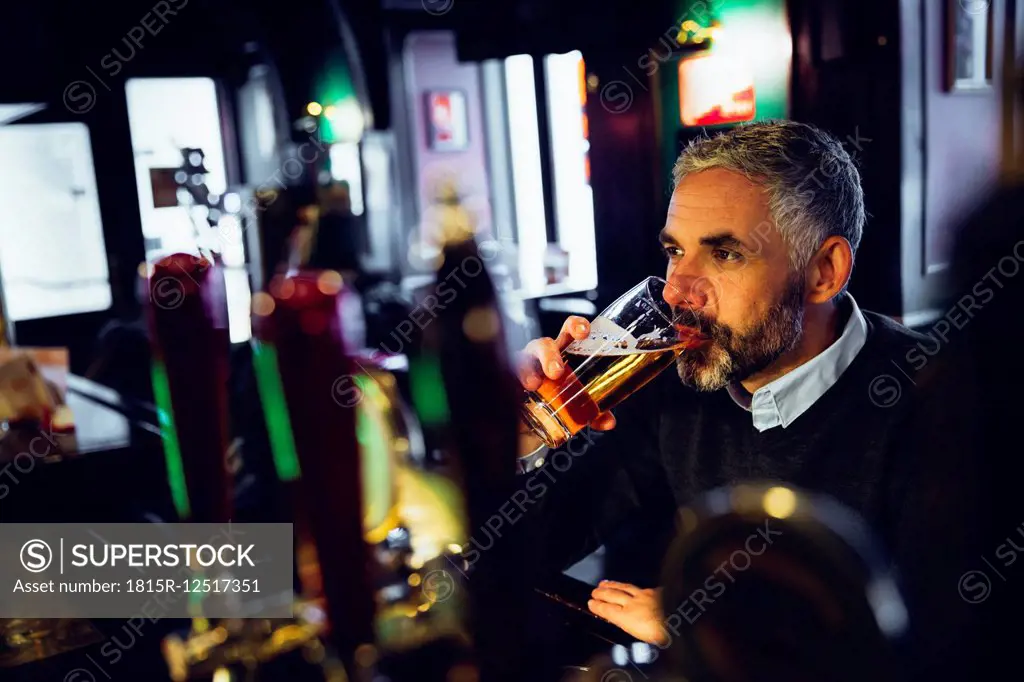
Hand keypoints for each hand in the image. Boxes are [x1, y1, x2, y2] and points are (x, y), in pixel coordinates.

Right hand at [516, 315, 616, 432]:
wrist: (531, 421)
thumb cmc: (557, 399)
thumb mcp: (578, 406)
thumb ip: (594, 413)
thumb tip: (608, 422)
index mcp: (565, 353)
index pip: (570, 331)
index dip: (576, 326)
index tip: (584, 332)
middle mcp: (543, 356)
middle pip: (544, 344)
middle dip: (549, 354)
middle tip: (556, 372)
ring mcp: (523, 367)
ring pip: (523, 359)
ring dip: (528, 370)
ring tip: (534, 385)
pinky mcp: (509, 380)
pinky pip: (506, 375)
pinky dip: (512, 381)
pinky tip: (517, 390)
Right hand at [588, 580, 667, 645]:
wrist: (683, 619)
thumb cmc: (664, 635)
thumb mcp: (641, 637)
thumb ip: (630, 626)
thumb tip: (623, 621)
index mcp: (628, 617)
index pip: (608, 610)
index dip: (598, 606)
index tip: (591, 603)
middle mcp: (634, 604)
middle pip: (614, 595)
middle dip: (602, 593)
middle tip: (595, 591)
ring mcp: (645, 595)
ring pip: (625, 587)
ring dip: (614, 585)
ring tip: (606, 583)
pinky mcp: (657, 592)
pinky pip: (641, 588)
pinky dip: (633, 587)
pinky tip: (633, 586)